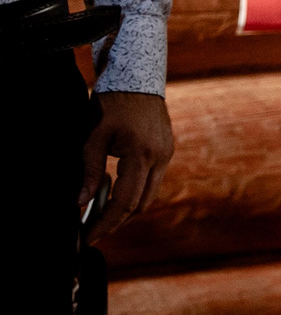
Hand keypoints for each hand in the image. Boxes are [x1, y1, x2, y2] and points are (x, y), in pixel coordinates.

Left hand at [80, 90, 172, 244]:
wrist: (137, 77)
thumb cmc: (112, 103)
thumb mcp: (93, 137)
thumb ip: (89, 171)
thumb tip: (80, 203)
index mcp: (142, 155)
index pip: (125, 202)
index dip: (106, 223)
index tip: (88, 237)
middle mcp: (160, 157)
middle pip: (141, 204)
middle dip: (117, 221)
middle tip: (92, 231)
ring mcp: (166, 153)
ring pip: (148, 194)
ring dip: (126, 207)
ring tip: (99, 214)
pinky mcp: (165, 149)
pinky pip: (151, 179)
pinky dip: (133, 191)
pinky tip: (113, 190)